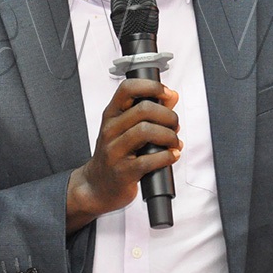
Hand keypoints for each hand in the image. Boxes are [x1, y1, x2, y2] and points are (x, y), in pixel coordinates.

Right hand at [66, 79, 180, 232]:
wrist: (97, 186)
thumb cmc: (115, 155)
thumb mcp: (126, 128)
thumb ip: (150, 111)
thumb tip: (171, 96)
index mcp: (111, 115)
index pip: (128, 88)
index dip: (152, 86)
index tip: (167, 94)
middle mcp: (110, 130)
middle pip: (143, 109)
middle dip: (167, 116)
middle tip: (174, 125)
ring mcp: (114, 151)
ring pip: (146, 131)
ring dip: (169, 136)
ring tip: (174, 142)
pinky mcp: (123, 172)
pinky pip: (148, 160)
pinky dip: (166, 157)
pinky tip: (171, 156)